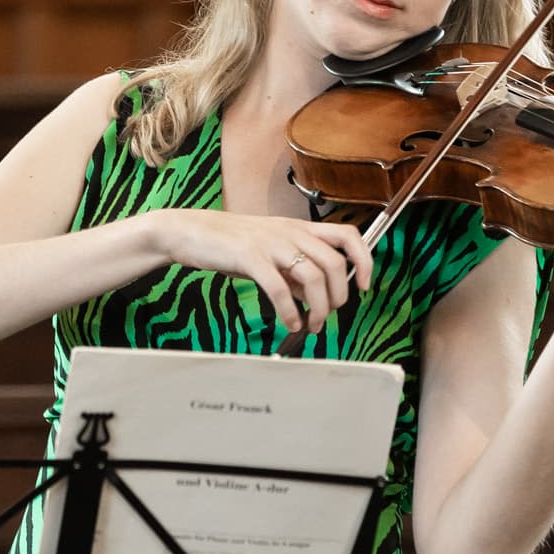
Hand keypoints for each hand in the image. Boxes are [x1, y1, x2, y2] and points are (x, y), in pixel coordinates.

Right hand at [147, 209, 373, 335]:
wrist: (189, 231)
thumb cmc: (232, 243)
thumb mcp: (272, 252)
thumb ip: (296, 272)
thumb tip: (316, 299)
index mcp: (300, 228)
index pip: (349, 235)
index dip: (364, 260)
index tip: (363, 286)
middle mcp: (292, 232)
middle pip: (336, 264)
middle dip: (339, 297)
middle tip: (327, 316)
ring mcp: (272, 243)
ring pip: (314, 277)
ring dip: (319, 309)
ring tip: (311, 325)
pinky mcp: (250, 257)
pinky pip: (279, 288)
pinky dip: (290, 311)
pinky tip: (289, 324)